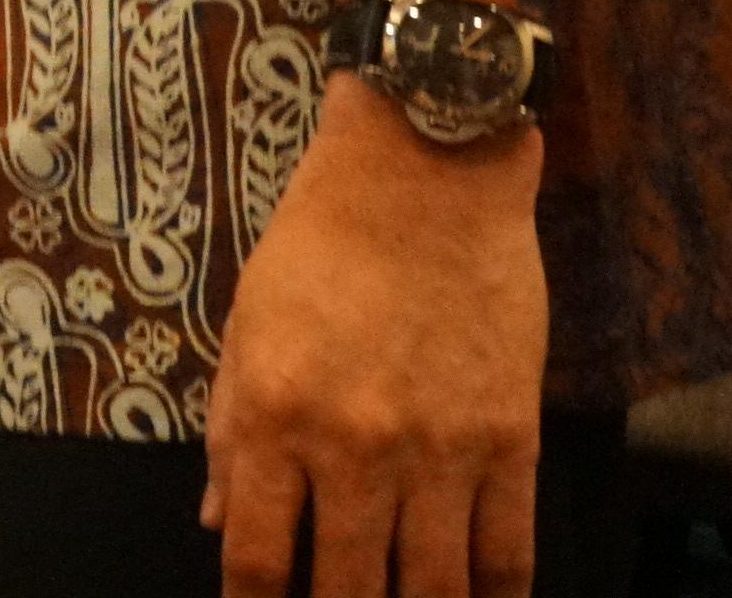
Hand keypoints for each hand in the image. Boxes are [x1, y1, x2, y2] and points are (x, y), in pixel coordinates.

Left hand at [203, 75, 545, 597]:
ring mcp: (439, 451)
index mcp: (273, 417)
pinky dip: (495, 595)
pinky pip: (507, 552)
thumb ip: (229, 430)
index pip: (257, 558)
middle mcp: (353, 448)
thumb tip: (219, 523)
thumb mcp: (246, 325)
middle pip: (346, 588)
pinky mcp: (512, 440)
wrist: (424, 176)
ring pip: (431, 587)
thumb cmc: (319, 244)